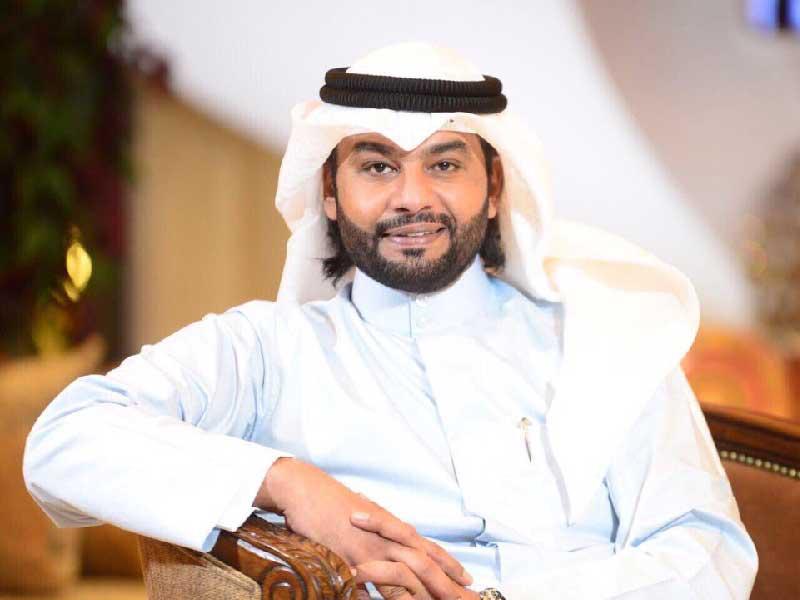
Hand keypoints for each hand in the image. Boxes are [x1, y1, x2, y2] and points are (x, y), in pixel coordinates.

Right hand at [255, 458, 471, 597]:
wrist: (305, 488)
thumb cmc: (333, 501)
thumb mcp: (364, 513)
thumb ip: (381, 528)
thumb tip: (395, 540)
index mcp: (390, 526)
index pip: (427, 548)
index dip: (450, 565)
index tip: (469, 581)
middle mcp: (384, 536)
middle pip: (423, 563)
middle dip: (446, 584)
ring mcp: (366, 547)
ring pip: (401, 573)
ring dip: (421, 594)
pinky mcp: (345, 555)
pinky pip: (364, 582)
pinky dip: (376, 597)